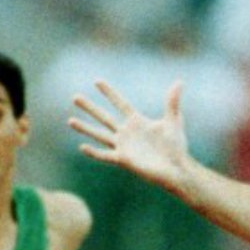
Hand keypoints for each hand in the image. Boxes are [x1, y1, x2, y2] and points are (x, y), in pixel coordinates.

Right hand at [71, 81, 191, 189]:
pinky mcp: (123, 160)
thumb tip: (179, 82)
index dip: (109, 93)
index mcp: (137, 122)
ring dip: (85, 128)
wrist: (176, 169)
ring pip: (100, 135)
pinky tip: (82, 146)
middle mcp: (127, 132)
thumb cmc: (177, 147)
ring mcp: (124, 146)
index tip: (97, 81)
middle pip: (104, 117)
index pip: (120, 103)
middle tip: (75, 97)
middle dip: (90, 107)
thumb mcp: (173, 121)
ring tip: (70, 120)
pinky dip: (94, 152)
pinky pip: (105, 155)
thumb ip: (172, 102)